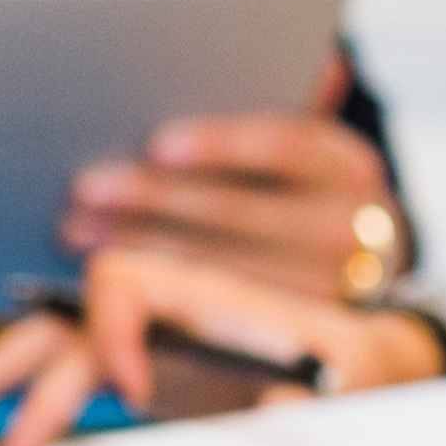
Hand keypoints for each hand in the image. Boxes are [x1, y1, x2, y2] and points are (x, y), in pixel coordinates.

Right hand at [0, 239, 445, 445]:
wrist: (387, 364)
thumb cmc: (368, 363)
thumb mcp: (356, 375)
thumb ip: (313, 395)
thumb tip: (269, 408)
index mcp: (216, 295)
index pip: (132, 282)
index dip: (115, 329)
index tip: (130, 390)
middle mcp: (176, 309)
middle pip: (77, 315)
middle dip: (19, 358)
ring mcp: (162, 339)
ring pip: (67, 341)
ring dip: (11, 370)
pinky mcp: (160, 369)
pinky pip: (85, 370)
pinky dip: (42, 392)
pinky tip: (8, 420)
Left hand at [63, 95, 404, 304]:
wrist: (365, 257)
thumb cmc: (305, 185)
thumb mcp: (301, 149)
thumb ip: (260, 125)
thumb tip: (185, 114)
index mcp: (349, 164)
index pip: (286, 143)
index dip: (221, 142)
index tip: (157, 142)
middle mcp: (352, 229)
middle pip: (242, 213)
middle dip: (156, 198)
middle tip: (86, 186)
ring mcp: (328, 289)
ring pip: (220, 267)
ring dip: (141, 246)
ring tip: (80, 228)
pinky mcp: (294, 332)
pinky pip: (214, 308)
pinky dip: (157, 283)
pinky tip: (113, 267)